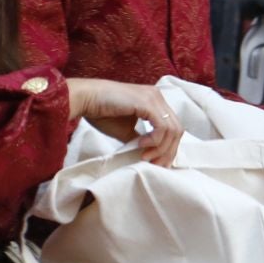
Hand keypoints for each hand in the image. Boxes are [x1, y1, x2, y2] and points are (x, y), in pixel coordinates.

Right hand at [67, 79, 184, 166]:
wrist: (86, 98)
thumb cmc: (102, 112)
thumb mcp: (126, 130)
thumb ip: (140, 139)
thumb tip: (150, 154)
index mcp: (155, 101)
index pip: (173, 127)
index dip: (169, 148)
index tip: (158, 163)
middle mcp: (158, 97)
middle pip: (177, 129)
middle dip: (169, 151)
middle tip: (155, 165)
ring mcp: (154, 98)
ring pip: (173, 129)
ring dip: (162, 148)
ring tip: (146, 157)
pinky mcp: (147, 102)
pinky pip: (162, 126)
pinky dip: (155, 140)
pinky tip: (141, 145)